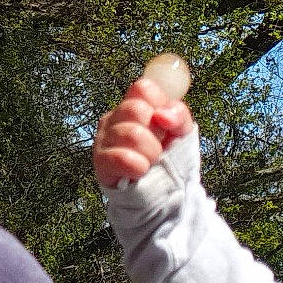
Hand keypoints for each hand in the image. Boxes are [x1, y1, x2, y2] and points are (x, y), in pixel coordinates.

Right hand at [93, 52, 194, 187]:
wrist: (160, 194)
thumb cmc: (168, 159)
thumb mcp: (181, 133)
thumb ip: (179, 115)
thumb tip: (162, 115)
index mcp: (133, 106)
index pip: (143, 88)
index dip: (160, 104)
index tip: (166, 125)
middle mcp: (114, 119)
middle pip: (135, 109)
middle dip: (156, 133)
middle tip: (158, 147)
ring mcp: (104, 139)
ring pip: (131, 134)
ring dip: (151, 152)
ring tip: (151, 162)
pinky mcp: (101, 162)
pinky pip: (122, 158)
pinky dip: (138, 167)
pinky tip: (141, 172)